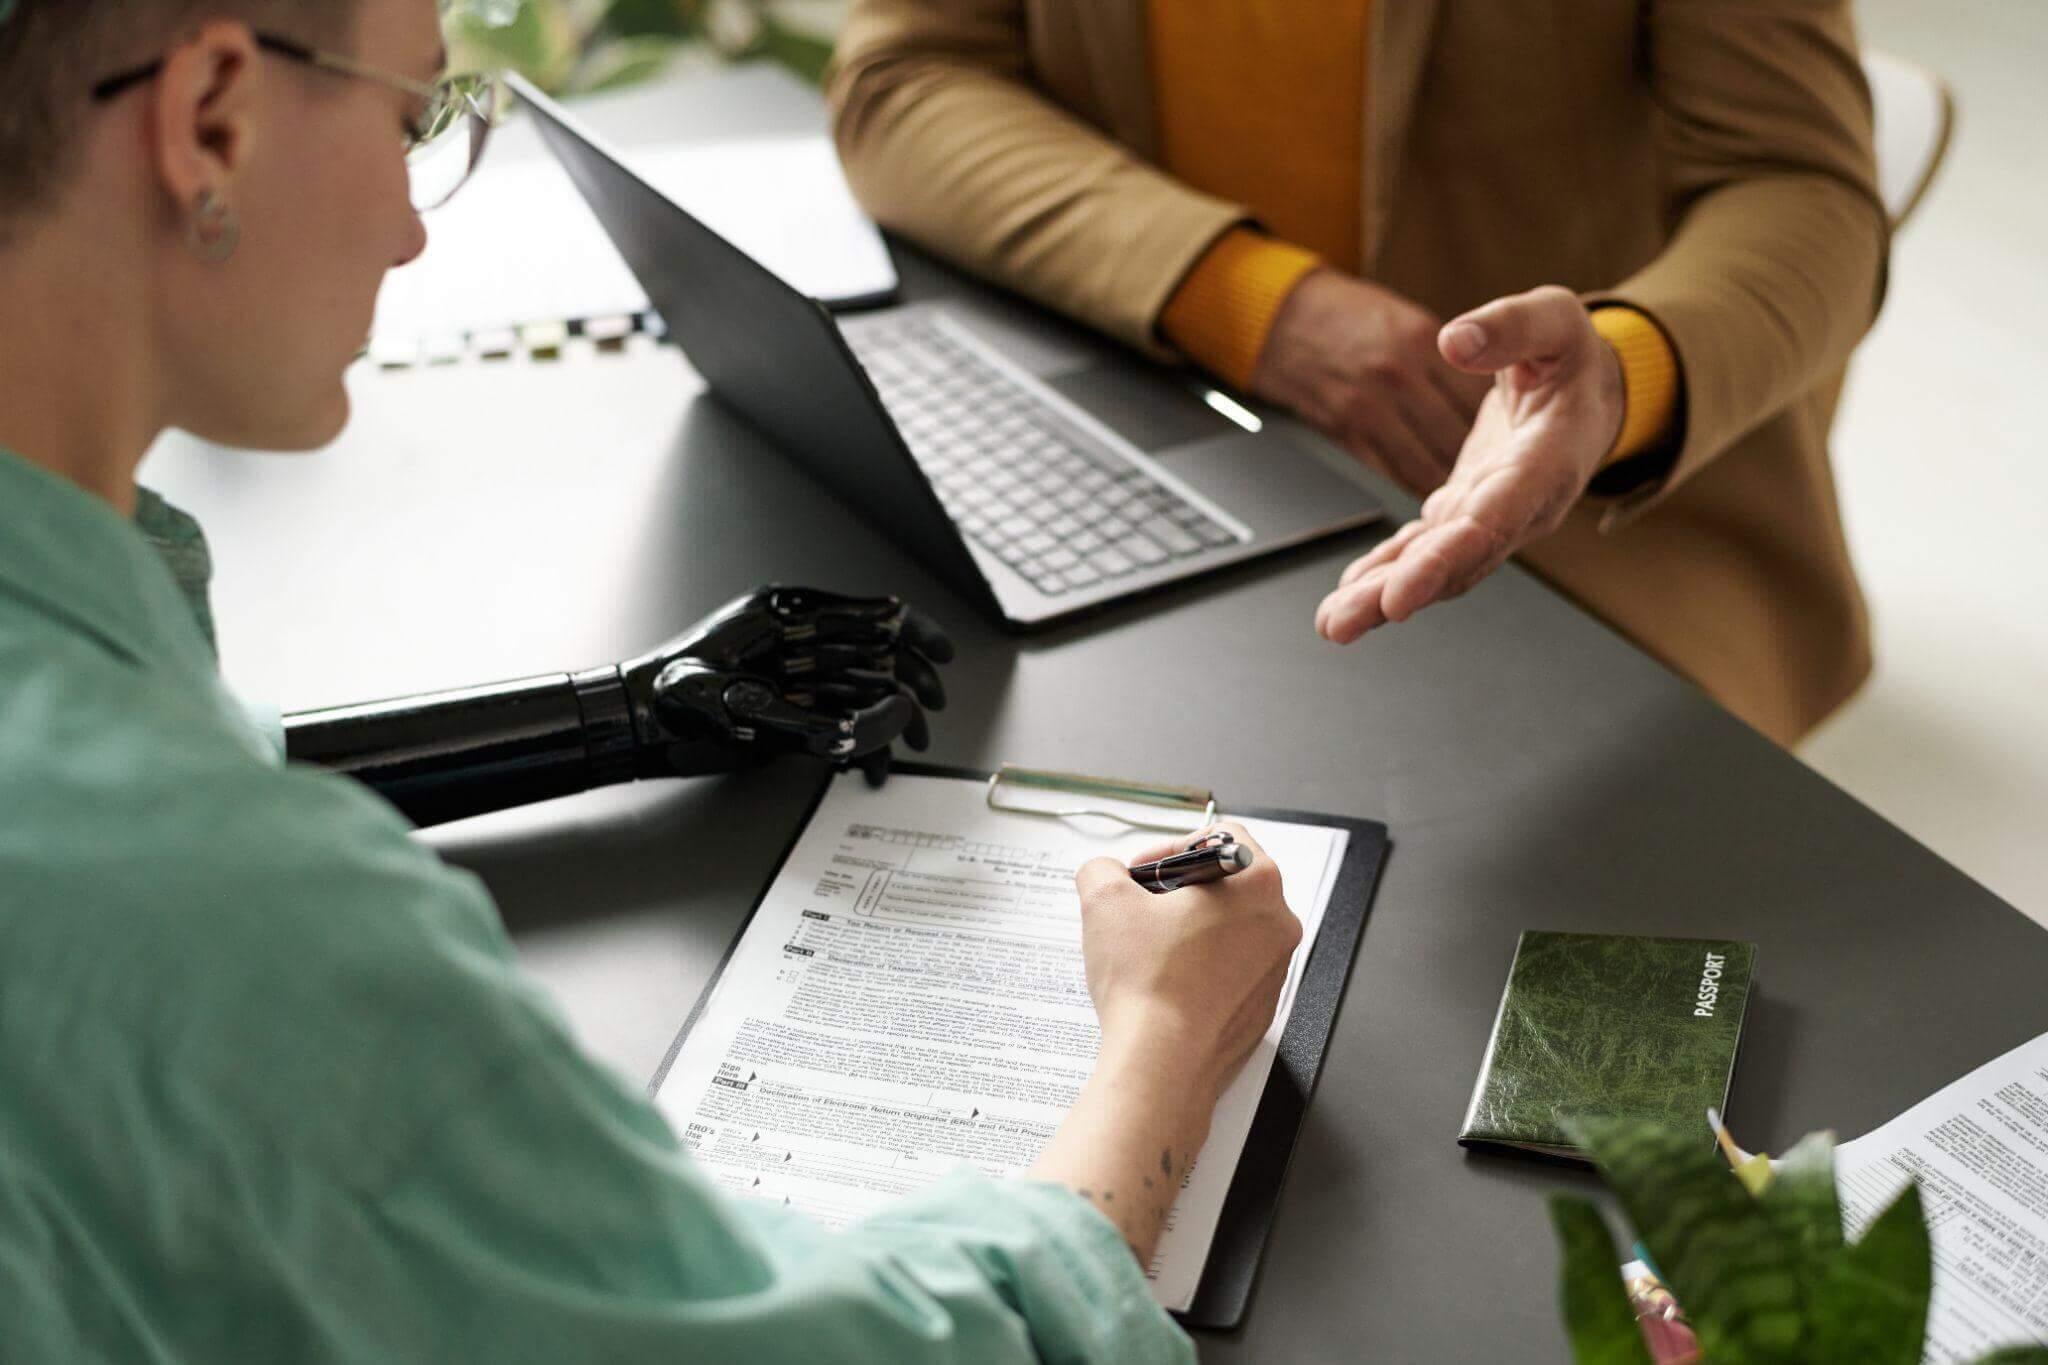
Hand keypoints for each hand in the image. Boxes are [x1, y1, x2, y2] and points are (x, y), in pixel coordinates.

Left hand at [621, 586, 953, 781]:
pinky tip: (869, 764)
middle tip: (930, 716)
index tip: (941, 655)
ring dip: (887, 719)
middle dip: (909, 686)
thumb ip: (827, 722)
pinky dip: (857, 737)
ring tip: (904, 750)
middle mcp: (794, 638)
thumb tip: (893, 716)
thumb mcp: (750, 713)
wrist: (631, 727)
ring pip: (858, 686)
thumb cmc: (672, 706)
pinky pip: (834, 712)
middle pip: (872, 653)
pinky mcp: (782, 700)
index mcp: (786, 616)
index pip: (868, 615)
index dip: (914, 633)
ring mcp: (789, 670)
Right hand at [1026, 823, 1300, 1259]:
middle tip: (1140, 910)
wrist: (1162, 1065)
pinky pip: (1230, 973)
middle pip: (1229, 884)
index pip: (1224, 837)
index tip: (1143, 876)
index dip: (1173, 848)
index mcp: (1257, 884)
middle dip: (1180, 891)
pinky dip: (1200, 970)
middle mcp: (1279, 925)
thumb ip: (1101, 869)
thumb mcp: (1105, 901)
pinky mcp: (1261, 1009)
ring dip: (1190, 931)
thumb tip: (1103, 874)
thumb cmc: (1146, 982)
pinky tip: (1163, 986)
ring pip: (1231, 931)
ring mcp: (1275, 971)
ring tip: (1147, 951)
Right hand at [1252, 267, 1492, 492]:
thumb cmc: (1350, 317)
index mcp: (1421, 341)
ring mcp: (1367, 406)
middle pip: (1456, 437)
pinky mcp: (1341, 431)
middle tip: (1493, 484)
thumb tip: (1488, 406)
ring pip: (1423, 465)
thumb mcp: (1407, 322)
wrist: (1283, 315)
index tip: (1507, 445)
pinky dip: (1407, 489)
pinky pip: (1385, 474)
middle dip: (1479, 465)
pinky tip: (1422, 499)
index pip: (1477, 397)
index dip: (1499, 427)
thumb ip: (1448, 362)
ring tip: (1462, 501)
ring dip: (1445, 487)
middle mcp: (1397, 375)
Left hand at [1314, 286, 1625, 642]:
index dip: (1447, 558)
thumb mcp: (1556, 320)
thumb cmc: (1572, 358)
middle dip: (1399, 592)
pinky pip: (1423, 549)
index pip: (1495, 519)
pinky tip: (1350, 594)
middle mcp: (1520, 506)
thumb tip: (1455, 342)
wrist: (1587, 393)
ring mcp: (1490, 516)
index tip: (1403, 593)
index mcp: (1547, 462)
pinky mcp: (1464, 514)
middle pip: (1459, 559)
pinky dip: (1386, 571)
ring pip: (1436, 565)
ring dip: (1382, 597)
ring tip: (1334, 623)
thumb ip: (1512, 327)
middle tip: (1345, 622)